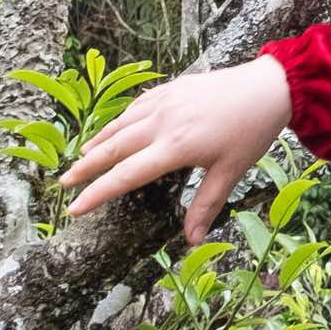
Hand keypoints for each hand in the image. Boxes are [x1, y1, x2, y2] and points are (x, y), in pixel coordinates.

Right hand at [60, 57, 294, 244]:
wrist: (267, 87)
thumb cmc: (251, 132)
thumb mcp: (230, 173)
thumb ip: (205, 206)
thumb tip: (191, 242)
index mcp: (175, 147)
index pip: (125, 176)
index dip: (97, 193)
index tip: (74, 208)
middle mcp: (161, 123)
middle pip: (113, 149)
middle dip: (85, 168)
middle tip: (63, 184)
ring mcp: (163, 102)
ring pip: (119, 125)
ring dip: (97, 143)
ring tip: (79, 159)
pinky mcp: (169, 89)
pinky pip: (134, 107)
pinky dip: (117, 121)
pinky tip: (111, 130)